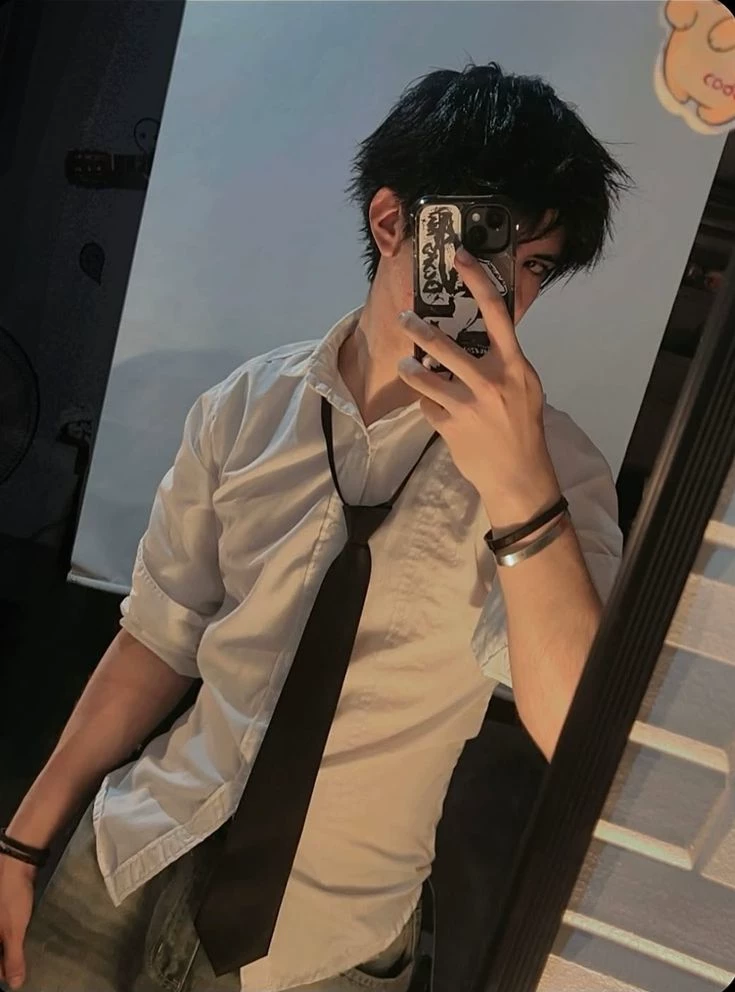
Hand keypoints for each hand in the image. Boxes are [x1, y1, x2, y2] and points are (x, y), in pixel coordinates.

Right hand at [0, 856, 35, 989]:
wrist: (14, 862)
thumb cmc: (10, 897)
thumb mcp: (13, 931)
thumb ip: (13, 958)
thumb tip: (14, 984)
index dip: (2, 972)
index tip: (14, 978)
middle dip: (4, 961)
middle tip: (18, 969)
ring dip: (5, 948)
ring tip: (20, 955)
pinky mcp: (0, 907)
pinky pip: (1, 927)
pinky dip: (7, 934)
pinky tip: (18, 936)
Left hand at [397, 246, 560, 527]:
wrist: (519, 476)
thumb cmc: (523, 428)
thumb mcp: (525, 388)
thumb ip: (504, 363)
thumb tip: (481, 336)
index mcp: (515, 366)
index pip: (496, 314)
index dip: (476, 281)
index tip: (458, 257)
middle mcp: (492, 381)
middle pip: (445, 345)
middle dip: (418, 329)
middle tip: (404, 318)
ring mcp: (469, 404)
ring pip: (425, 376)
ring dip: (410, 368)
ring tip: (404, 364)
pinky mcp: (451, 426)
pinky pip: (427, 406)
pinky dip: (426, 404)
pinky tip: (433, 408)